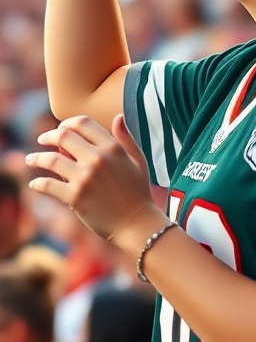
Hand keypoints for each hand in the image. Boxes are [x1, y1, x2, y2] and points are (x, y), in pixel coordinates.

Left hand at [26, 113, 158, 245]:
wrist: (137, 224)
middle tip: (41, 140)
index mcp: (112, 148)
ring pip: (51, 159)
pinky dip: (38, 184)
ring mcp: (85, 178)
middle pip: (63, 136)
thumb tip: (118, 117)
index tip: (60, 128)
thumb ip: (126, 139)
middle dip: (48, 136)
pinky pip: (48, 185)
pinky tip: (34, 184)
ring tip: (31, 160)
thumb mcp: (138, 161)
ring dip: (37, 158)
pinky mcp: (75, 197)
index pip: (83, 123)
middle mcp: (97, 159)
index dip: (67, 123)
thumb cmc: (137, 193)